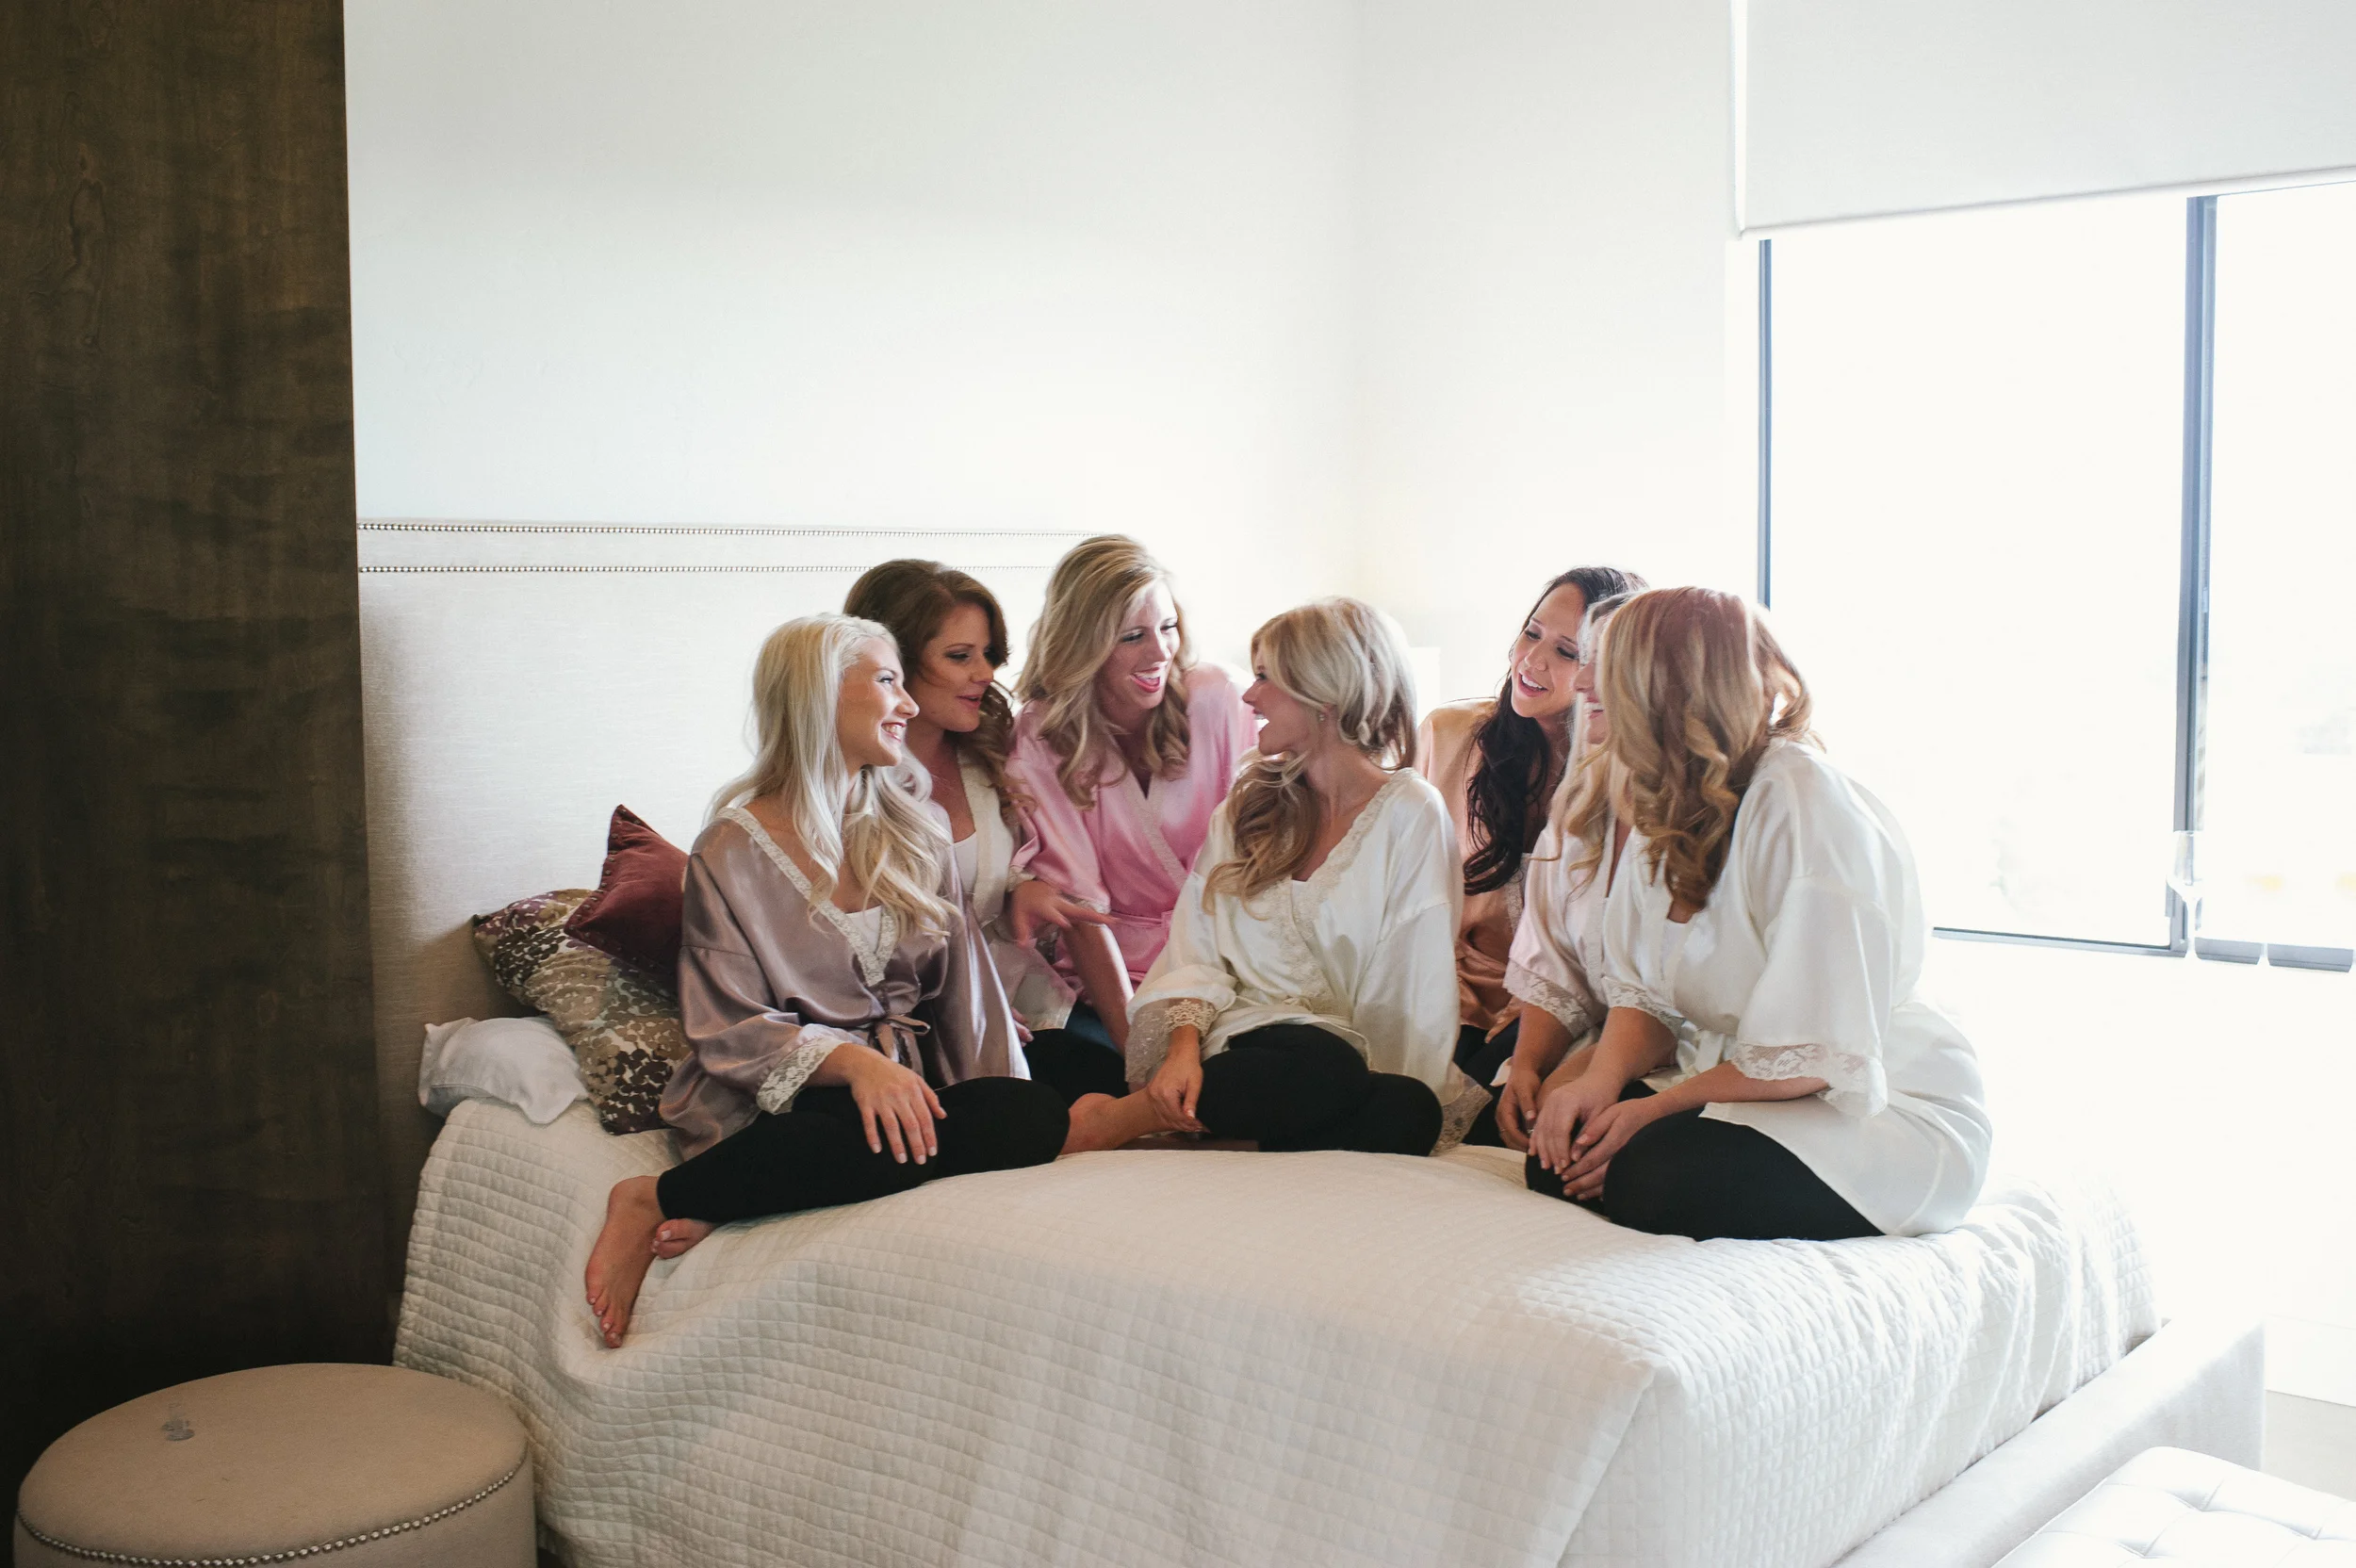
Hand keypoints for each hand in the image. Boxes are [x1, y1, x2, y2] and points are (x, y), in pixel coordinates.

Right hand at [841, 1049, 945, 1164]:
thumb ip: (930, 1097)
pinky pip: (869, 1122)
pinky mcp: (865, 1102)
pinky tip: (877, 1150)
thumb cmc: (893, 1073)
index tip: (932, 1152)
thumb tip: (942, 1116)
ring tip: (902, 1160)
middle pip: (910, 1124)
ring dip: (897, 1145)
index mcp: (913, 1090)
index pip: (925, 1117)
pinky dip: (873, 1136)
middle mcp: (898, 1095)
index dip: (929, 1136)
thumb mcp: (915, 1079)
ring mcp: (881, 1099)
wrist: (864, 1062)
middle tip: (920, 1161)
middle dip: (917, 1145)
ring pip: (891, 1126)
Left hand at [1008, 878, 1112, 944]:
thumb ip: (1021, 931)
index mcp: (1046, 907)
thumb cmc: (1022, 903)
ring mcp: (1065, 901)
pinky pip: (1081, 909)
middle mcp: (1058, 903)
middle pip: (1077, 911)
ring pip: (1082, 910)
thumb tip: (1023, 947)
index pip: (1055, 915)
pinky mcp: (1067, 902)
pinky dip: (1093, 914)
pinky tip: (1107, 920)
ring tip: (1114, 922)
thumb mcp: (1017, 916)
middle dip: (1091, 916)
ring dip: (1097, 916)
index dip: (1060, 919)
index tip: (1067, 924)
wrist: (1026, 883)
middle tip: (1108, 922)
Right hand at [1145, 1038, 1204, 1132]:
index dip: (1190, 1123)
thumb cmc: (1189, 1065)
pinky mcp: (1153, 1092)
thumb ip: (1191, 1101)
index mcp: (1166, 1093)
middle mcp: (1156, 1095)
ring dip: (1179, 1122)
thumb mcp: (1195, 1083)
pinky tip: (1183, 1118)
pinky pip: (1162, 1109)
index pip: (1178, 1116)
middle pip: (1171, 1118)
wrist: (1180, 1052)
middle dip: (1186, 1125)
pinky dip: (1173, 1115)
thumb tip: (1190, 1118)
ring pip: (1166, 1116)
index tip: (1202, 1126)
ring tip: (1194, 1125)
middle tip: (1200, 1127)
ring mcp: (1153, 1094)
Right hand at [1495, 1060, 1544, 1151]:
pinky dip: (1522, 1140)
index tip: (1534, 1146)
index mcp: (1504, 1110)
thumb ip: (1528, 1104)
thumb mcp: (1527, 1089)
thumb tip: (1531, 1119)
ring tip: (1536, 1150)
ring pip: (1510, 1138)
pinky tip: (1535, 1143)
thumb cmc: (1525, 1079)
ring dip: (1521, 1146)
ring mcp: (1505, 1119)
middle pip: (1508, 1138)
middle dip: (1521, 1147)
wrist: (1523, 1071)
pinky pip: (1514, 1134)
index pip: (1510, 1131)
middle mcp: (1502, 1116)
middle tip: (1536, 1153)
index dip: (1522, 1141)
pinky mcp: (1511, 1119)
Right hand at [1528, 1072, 1623, 1177]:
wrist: (1599, 1077)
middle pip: (1548, 1131)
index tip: (1565, 1167)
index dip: (1561, 1151)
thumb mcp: (1600, 1117)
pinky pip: (1538, 1123)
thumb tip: (1574, 1159)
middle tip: (1555, 1171)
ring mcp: (1548, 1101)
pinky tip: (1535, 1152)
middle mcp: (1554, 1100)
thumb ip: (1587, 1137)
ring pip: (1541, 1128)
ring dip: (1542, 1148)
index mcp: (1568, 1101)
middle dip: (1551, 1153)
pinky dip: (1536, 1138)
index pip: (1560, 1131)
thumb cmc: (1603, 1096)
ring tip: (1545, 1166)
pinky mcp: (1547, 1103)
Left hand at [1558, 1092, 1666, 1191]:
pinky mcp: (1634, 1166)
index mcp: (1615, 1142)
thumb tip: (1579, 1142)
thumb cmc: (1631, 1111)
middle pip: (1598, 1175)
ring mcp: (1630, 1163)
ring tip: (1577, 1195)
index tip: (1563, 1175)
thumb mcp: (1612, 1112)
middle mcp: (1622, 1156)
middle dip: (1580, 1184)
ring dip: (1591, 1190)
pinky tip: (1597, 1196)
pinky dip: (1608, 1191)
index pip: (1591, 1160)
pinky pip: (1620, 1182)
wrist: (1657, 1115)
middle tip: (1566, 1190)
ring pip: (1609, 1182)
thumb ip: (1595, 1127)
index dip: (1576, 1170)